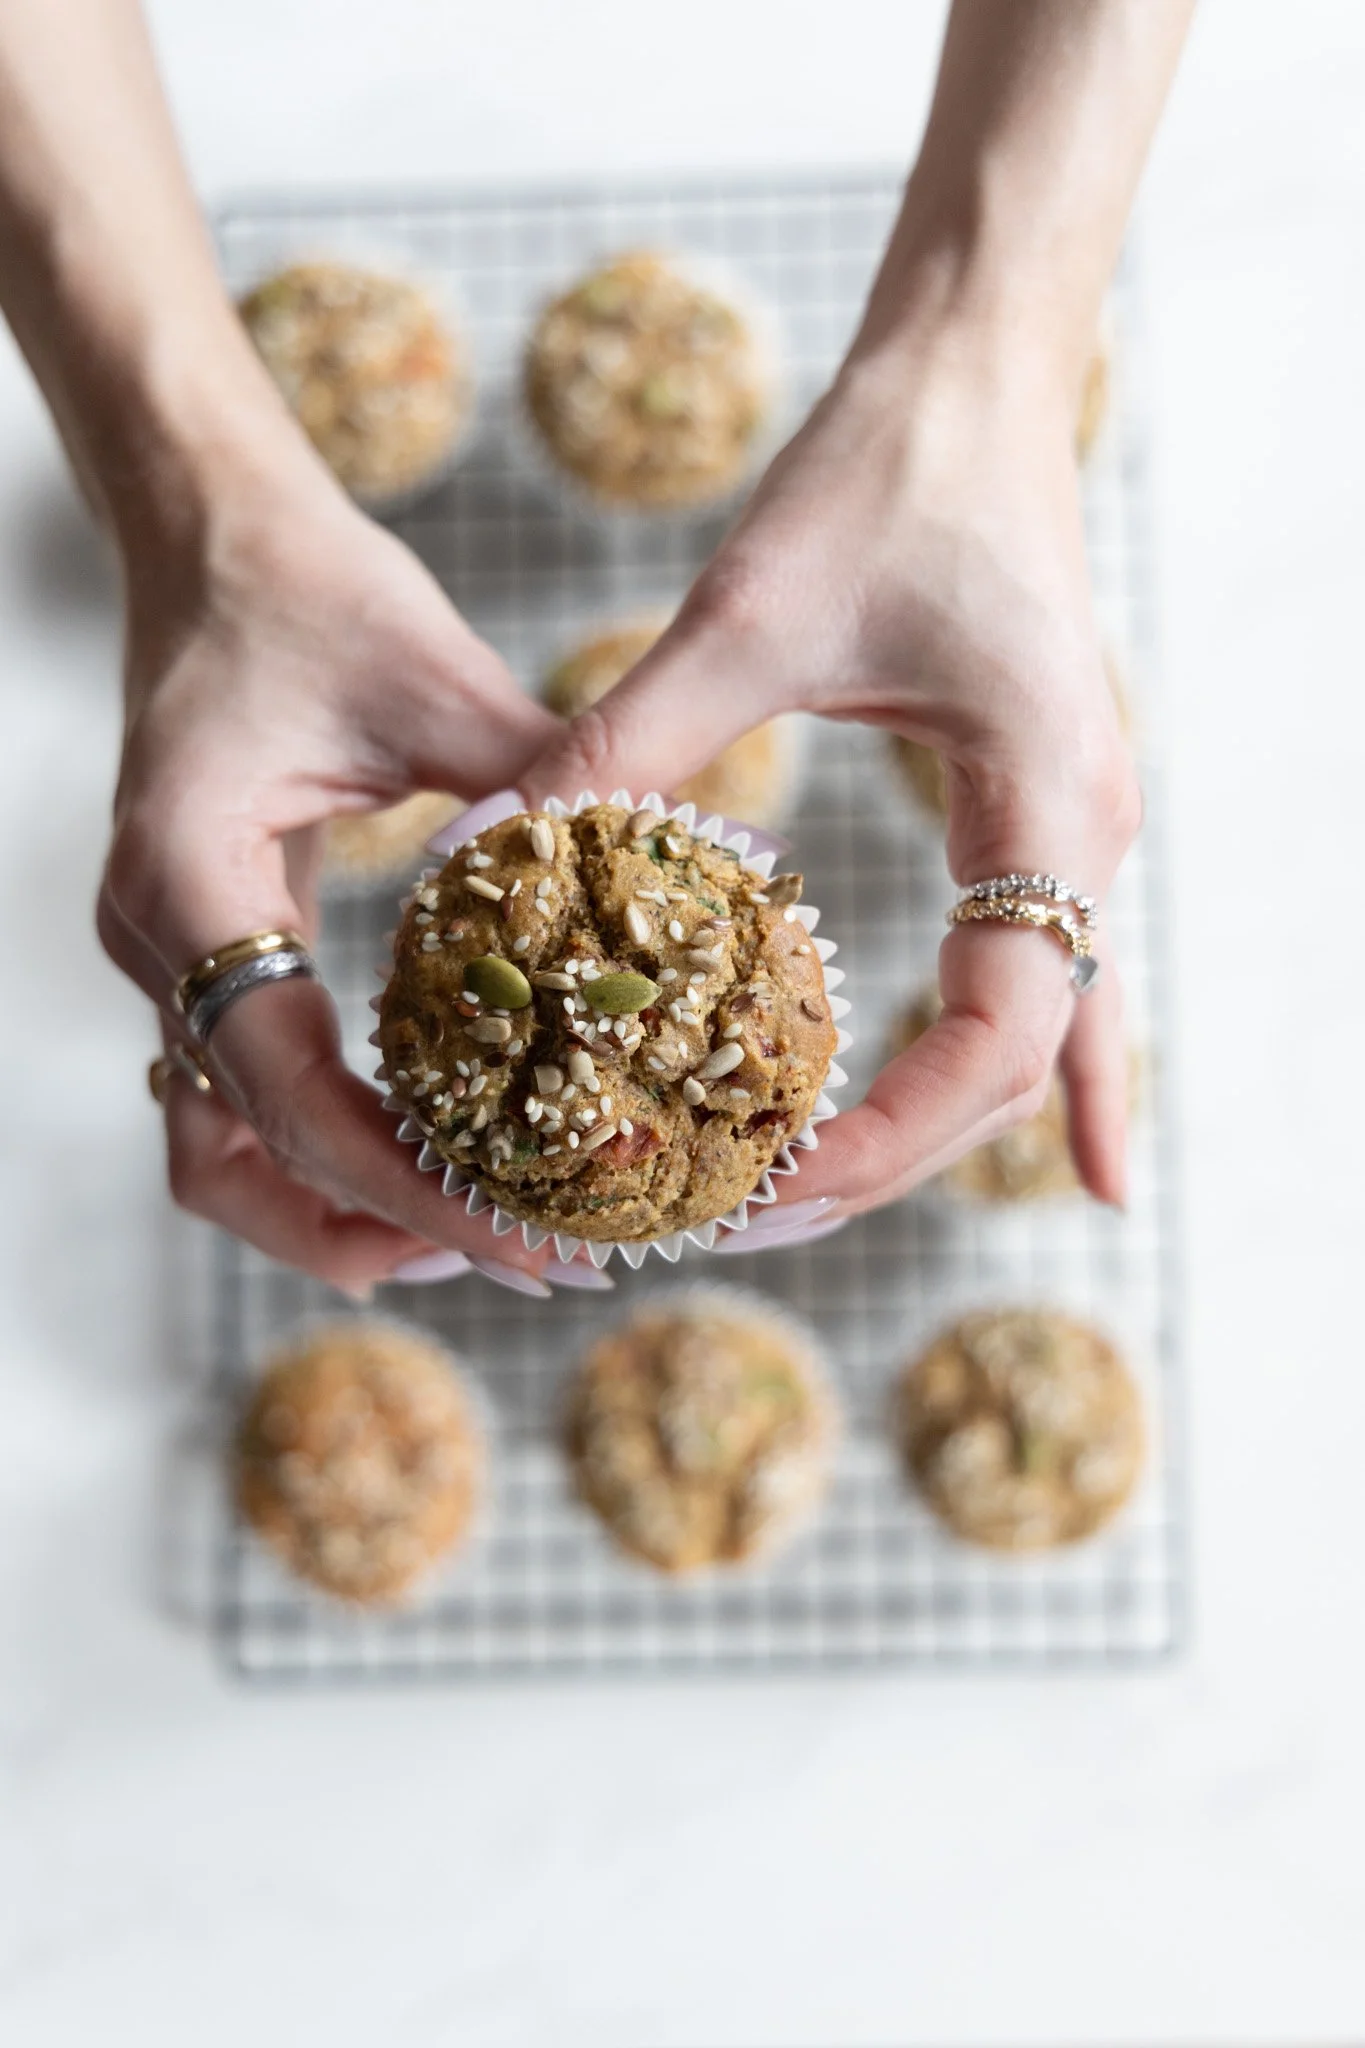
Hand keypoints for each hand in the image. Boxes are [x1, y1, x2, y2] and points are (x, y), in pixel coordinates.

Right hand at [99, 441, 579, 1294]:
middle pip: (226, 1159)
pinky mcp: (206, 946)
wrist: (207, 534)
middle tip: (514, 1257)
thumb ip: (541, 782)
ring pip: (216, 1147)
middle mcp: (158, 938)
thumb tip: (696, 856)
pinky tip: (439, 1148)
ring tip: (480, 1232)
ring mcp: (169, 952)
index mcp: (190, 879)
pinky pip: (243, 1088)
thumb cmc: (306, 586)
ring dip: (334, 1208)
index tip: (525, 1235)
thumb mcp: (434, 677)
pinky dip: (327, 1143)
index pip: (289, 1089)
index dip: (407, 1183)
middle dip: (366, 1228)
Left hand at [522, 337, 1140, 1223]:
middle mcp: (1087, 841)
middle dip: (885, 1159)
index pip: (997, 1039)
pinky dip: (1042, 1076)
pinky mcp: (1034, 817)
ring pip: (1026, 1040)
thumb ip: (626, 746)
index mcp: (1048, 805)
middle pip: (1011, 1069)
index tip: (763, 1183)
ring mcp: (1072, 834)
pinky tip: (1077, 1165)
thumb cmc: (889, 473)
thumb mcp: (748, 618)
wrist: (974, 374)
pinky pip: (1048, 977)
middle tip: (744, 1220)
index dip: (886, 1135)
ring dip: (925, 1128)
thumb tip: (485, 855)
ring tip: (806, 1202)